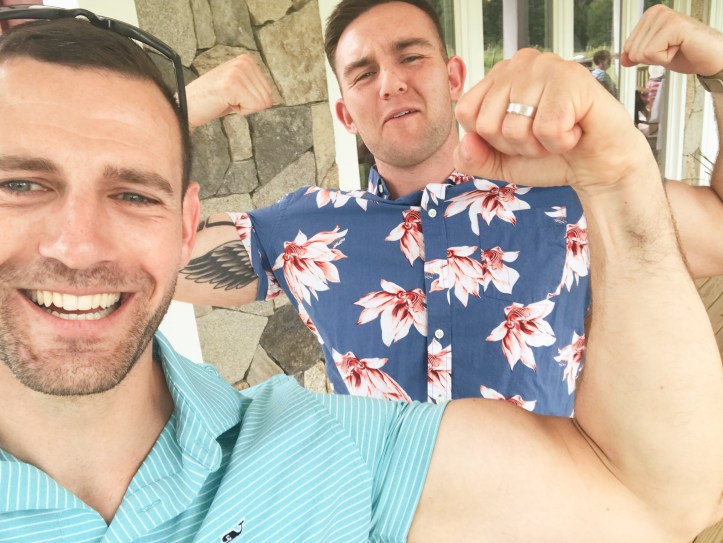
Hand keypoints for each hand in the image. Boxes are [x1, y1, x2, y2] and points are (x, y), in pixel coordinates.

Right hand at [185, 54, 273, 129]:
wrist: (188, 105)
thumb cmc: (211, 98)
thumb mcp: (238, 87)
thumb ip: (254, 88)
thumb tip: (271, 99)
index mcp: (246, 60)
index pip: (268, 91)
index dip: (251, 100)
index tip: (233, 96)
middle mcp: (243, 63)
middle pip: (266, 97)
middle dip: (248, 104)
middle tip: (229, 99)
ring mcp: (238, 73)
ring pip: (260, 103)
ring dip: (243, 107)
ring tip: (226, 100)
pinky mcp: (233, 85)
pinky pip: (253, 107)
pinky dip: (240, 111)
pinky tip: (225, 103)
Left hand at [453, 49, 651, 194]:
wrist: (597, 166)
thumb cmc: (552, 156)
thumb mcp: (500, 163)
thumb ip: (473, 158)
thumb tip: (464, 143)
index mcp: (498, 77)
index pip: (466, 113)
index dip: (490, 139)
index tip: (518, 136)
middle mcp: (519, 64)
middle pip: (487, 124)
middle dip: (515, 146)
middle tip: (542, 136)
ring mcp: (545, 66)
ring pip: (514, 128)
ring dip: (539, 146)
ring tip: (560, 132)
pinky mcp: (571, 78)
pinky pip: (546, 129)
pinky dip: (561, 142)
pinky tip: (575, 130)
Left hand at [621, 5, 722, 76]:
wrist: (710, 59)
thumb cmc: (688, 54)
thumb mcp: (655, 56)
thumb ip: (637, 55)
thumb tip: (622, 59)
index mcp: (650, 16)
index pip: (628, 46)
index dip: (645, 56)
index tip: (664, 49)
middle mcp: (657, 12)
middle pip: (633, 50)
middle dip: (652, 58)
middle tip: (672, 50)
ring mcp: (666, 17)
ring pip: (641, 53)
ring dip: (660, 58)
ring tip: (677, 48)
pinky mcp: (674, 26)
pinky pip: (652, 53)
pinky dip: (665, 58)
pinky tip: (680, 48)